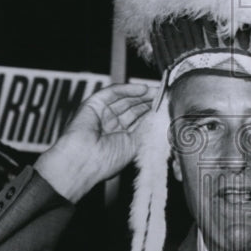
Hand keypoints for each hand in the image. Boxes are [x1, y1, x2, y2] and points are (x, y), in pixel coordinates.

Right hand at [34, 82, 155, 201]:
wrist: (83, 161)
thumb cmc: (107, 161)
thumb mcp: (135, 144)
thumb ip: (147, 128)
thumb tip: (161, 115)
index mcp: (119, 138)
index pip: (139, 120)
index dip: (152, 112)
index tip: (167, 106)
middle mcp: (111, 125)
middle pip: (133, 107)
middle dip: (149, 101)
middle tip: (165, 95)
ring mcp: (102, 114)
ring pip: (124, 98)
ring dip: (141, 94)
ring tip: (157, 90)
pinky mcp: (93, 103)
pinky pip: (113, 93)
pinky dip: (128, 89)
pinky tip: (143, 89)